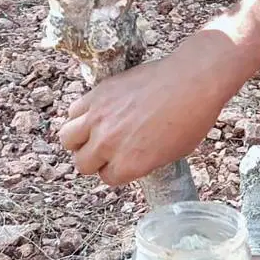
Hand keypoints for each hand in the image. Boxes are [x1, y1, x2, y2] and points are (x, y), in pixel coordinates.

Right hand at [58, 31, 244, 186]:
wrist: (191, 81)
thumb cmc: (191, 118)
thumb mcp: (172, 153)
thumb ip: (143, 161)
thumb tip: (130, 158)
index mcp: (129, 164)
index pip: (107, 178)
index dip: (115, 170)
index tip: (122, 161)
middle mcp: (109, 144)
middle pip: (82, 163)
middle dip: (94, 159)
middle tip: (106, 150)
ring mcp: (99, 118)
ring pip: (67, 139)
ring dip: (78, 140)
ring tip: (92, 134)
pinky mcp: (97, 94)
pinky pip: (73, 112)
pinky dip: (80, 115)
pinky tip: (94, 114)